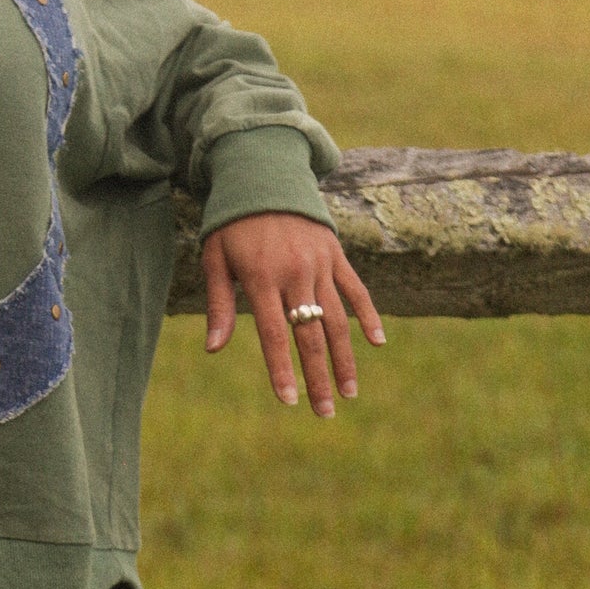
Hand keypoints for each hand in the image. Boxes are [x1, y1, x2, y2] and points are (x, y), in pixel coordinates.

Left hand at [204, 213, 383, 415]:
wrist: (264, 175)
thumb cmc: (232, 224)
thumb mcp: (215, 259)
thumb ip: (218, 305)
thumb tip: (213, 349)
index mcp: (260, 278)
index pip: (272, 334)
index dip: (281, 369)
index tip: (288, 401)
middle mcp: (294, 273)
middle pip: (309, 335)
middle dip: (317, 377)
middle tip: (325, 413)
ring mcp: (319, 264)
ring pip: (337, 319)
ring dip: (345, 359)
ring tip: (349, 393)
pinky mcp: (336, 255)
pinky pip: (356, 290)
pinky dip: (368, 316)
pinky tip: (376, 343)